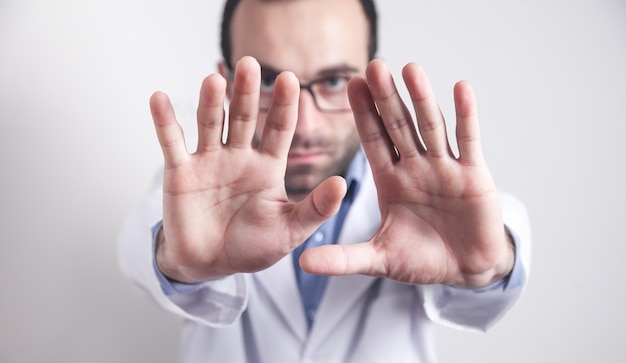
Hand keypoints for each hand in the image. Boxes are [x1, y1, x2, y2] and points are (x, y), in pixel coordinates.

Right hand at [151, 56, 345, 282]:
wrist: (211, 265)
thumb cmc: (252, 247)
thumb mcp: (289, 231)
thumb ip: (315, 209)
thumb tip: (342, 184)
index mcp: (268, 167)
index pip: (279, 129)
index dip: (284, 105)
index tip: (291, 79)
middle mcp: (239, 157)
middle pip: (245, 118)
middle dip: (247, 92)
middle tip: (251, 64)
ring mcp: (209, 161)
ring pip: (211, 124)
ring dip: (211, 102)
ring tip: (214, 80)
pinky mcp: (181, 172)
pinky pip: (172, 143)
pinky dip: (164, 122)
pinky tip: (159, 99)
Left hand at [300, 60, 513, 288]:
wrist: (465, 269)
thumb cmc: (422, 260)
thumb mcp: (379, 259)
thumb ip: (343, 258)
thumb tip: (302, 263)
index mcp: (390, 180)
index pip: (373, 140)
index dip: (363, 114)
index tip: (350, 85)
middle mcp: (415, 167)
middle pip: (398, 126)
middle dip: (386, 98)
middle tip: (374, 65)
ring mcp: (444, 168)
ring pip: (431, 127)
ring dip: (421, 99)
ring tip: (410, 69)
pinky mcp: (474, 175)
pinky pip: (468, 141)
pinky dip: (466, 116)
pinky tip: (461, 88)